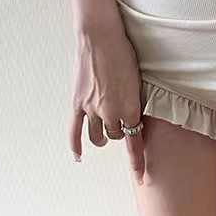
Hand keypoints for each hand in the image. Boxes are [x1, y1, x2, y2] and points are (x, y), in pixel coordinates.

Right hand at [70, 20, 145, 184]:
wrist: (101, 37)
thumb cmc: (124, 53)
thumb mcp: (138, 80)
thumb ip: (134, 101)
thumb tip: (132, 115)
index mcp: (130, 108)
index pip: (135, 144)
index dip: (138, 164)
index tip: (141, 178)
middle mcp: (110, 113)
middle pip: (116, 136)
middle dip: (120, 132)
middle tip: (121, 123)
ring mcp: (91, 109)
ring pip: (96, 137)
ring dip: (102, 138)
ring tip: (104, 133)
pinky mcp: (77, 103)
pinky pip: (74, 131)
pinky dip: (75, 147)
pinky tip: (78, 157)